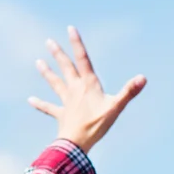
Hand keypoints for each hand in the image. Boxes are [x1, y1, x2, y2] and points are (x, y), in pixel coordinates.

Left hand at [28, 27, 145, 152]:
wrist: (77, 144)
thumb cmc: (96, 125)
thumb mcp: (116, 107)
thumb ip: (129, 92)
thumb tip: (143, 78)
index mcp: (88, 85)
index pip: (83, 59)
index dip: (77, 43)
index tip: (70, 29)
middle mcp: (75, 90)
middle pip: (66, 68)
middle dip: (58, 54)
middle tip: (49, 42)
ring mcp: (66, 102)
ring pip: (55, 84)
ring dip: (47, 73)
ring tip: (38, 62)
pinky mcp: (61, 115)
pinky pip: (49, 108)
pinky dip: (40, 104)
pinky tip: (30, 100)